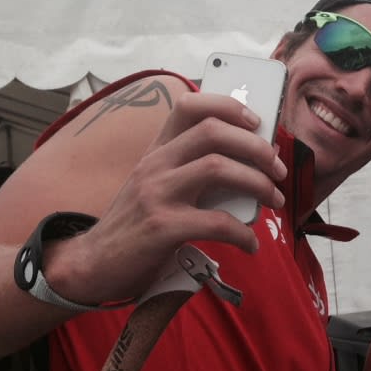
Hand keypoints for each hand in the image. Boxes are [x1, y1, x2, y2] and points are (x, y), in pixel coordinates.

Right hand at [47, 92, 286, 305]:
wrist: (93, 264)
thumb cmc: (137, 226)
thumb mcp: (158, 187)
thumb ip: (194, 172)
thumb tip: (253, 166)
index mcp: (157, 151)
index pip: (189, 106)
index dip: (228, 106)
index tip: (256, 121)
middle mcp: (155, 164)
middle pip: (214, 131)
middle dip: (257, 147)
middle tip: (277, 169)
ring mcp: (156, 193)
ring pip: (218, 167)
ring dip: (258, 183)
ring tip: (274, 200)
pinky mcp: (162, 227)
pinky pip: (217, 222)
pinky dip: (243, 233)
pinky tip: (250, 244)